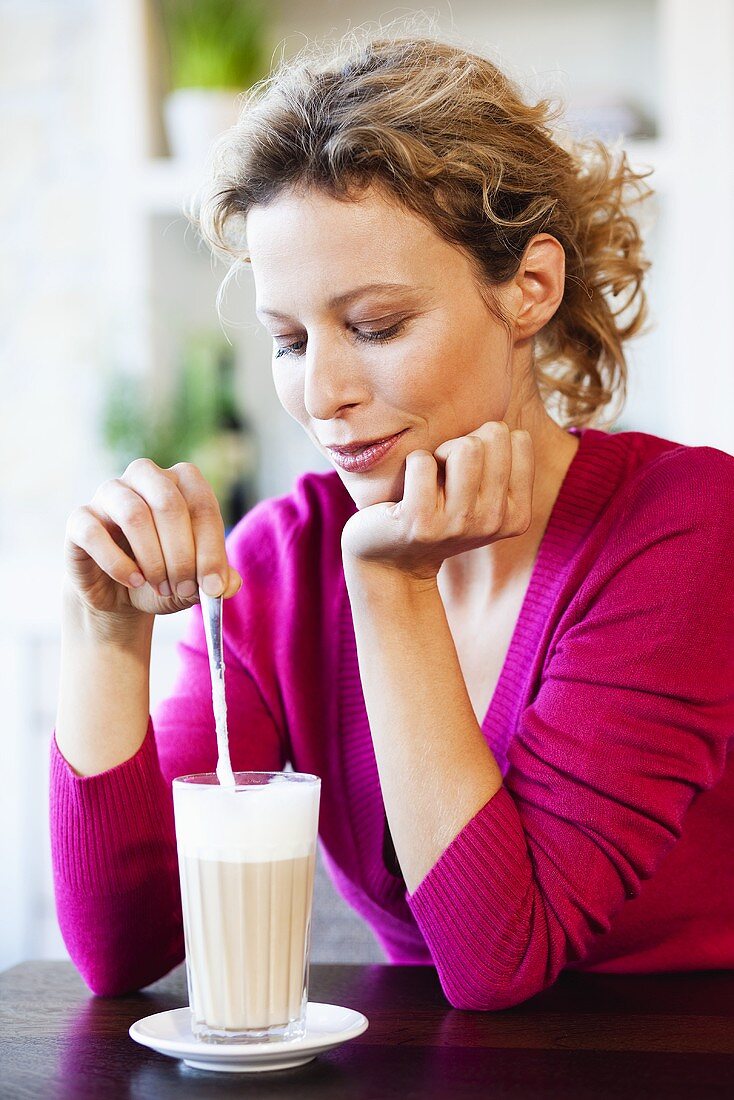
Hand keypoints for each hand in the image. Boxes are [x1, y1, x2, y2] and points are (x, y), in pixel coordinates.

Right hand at [64, 458, 242, 628]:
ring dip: (153, 559)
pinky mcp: (80, 518)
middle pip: (168, 503)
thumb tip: (231, 583)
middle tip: (184, 589)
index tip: (213, 587)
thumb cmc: (165, 575)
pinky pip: (95, 533)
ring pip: (133, 513)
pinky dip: (118, 563)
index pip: (202, 504)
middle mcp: (145, 477)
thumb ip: (219, 579)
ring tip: (162, 586)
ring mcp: (109, 493)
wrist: (119, 592)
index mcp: (181, 481)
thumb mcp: (197, 581)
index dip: (211, 549)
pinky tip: (133, 581)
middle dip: (181, 555)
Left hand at [340, 421, 534, 581]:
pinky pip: (422, 460)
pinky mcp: (420, 522)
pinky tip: (404, 494)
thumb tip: (500, 421)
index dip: (485, 442)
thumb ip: (499, 459)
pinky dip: (410, 465)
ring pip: (465, 446)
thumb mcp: (480, 493)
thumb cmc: (436, 511)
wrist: (391, 561)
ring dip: (438, 452)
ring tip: (427, 481)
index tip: (467, 471)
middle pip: (492, 435)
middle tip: (443, 474)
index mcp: (516, 514)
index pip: (517, 438)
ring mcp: (458, 524)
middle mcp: (493, 522)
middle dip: (462, 442)